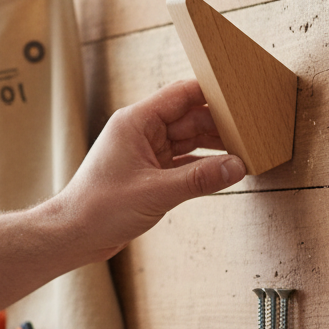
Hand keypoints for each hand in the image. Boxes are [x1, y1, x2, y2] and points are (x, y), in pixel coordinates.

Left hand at [55, 79, 245, 261]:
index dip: (213, 94)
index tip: (243, 97)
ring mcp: (146, 152)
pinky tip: (227, 169)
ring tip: (248, 150)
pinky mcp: (150, 173)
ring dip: (216, 146)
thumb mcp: (155, 192)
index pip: (182, 95)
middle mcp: (141, 131)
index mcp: (136, 122)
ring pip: (190, 140)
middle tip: (255, 131)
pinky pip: (184, 161)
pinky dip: (204, 165)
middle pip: (190, 117)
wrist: (74, 235)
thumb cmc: (99, 208)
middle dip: (221, 124)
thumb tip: (237, 167)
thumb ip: (199, 179)